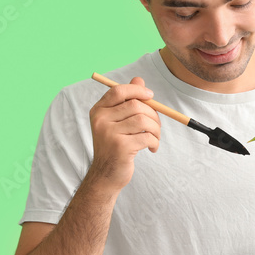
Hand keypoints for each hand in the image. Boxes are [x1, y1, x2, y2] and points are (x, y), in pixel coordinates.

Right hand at [88, 76, 160, 191]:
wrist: (105, 175)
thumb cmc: (115, 146)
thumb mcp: (117, 122)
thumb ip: (127, 100)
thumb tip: (139, 79)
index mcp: (98, 111)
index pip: (118, 91)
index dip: (137, 90)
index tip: (151, 96)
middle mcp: (101, 121)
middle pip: (136, 105)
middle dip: (153, 114)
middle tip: (156, 125)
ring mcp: (110, 134)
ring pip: (144, 121)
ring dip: (156, 129)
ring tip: (155, 138)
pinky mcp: (121, 148)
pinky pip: (147, 137)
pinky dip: (155, 142)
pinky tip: (152, 148)